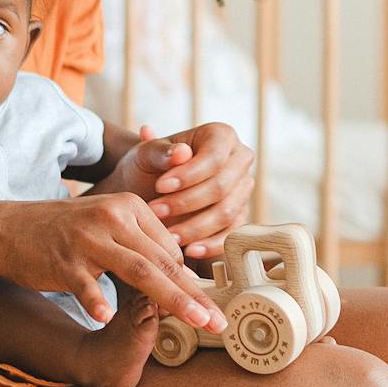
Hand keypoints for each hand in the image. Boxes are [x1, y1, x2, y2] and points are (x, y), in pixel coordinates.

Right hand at [0, 191, 226, 333]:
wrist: (9, 229)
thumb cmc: (66, 233)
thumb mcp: (108, 226)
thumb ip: (142, 245)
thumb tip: (182, 274)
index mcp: (130, 207)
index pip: (170, 248)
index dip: (190, 281)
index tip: (209, 306)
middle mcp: (113, 218)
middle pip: (163, 261)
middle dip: (194, 294)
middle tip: (218, 320)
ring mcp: (88, 239)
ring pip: (139, 271)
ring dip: (171, 300)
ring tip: (195, 321)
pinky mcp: (63, 260)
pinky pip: (85, 284)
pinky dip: (96, 301)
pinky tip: (106, 318)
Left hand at [101, 122, 252, 260]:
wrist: (145, 190)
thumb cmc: (147, 167)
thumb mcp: (144, 155)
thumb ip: (159, 151)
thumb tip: (181, 153)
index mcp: (222, 136)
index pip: (214, 157)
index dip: (189, 175)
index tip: (160, 187)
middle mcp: (240, 161)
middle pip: (222, 186)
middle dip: (187, 203)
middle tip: (156, 211)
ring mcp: (242, 191)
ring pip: (226, 213)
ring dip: (194, 227)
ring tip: (166, 235)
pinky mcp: (239, 218)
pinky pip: (231, 235)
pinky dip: (210, 245)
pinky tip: (188, 250)